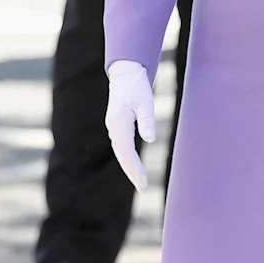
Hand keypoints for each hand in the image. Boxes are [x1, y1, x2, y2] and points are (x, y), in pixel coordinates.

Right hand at [105, 60, 155, 190]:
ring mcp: (113, 127)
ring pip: (121, 152)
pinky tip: (135, 166)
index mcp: (119, 123)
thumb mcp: (145, 101)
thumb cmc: (137, 86)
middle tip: (143, 188)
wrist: (125, 74)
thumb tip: (150, 138)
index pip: (127, 151)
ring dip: (130, 167)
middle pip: (122, 155)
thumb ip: (147, 119)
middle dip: (132, 172)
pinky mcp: (116, 126)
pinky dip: (128, 158)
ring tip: (141, 182)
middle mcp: (113, 127)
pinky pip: (122, 146)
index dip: (135, 168)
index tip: (143, 182)